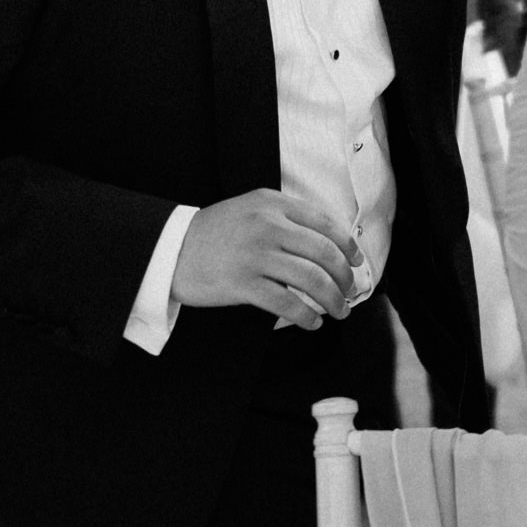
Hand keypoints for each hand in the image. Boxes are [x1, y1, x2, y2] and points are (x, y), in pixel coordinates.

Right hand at [171, 188, 360, 329]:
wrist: (169, 249)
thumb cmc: (214, 233)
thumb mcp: (251, 210)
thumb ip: (286, 219)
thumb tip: (329, 246)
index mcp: (272, 204)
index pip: (325, 223)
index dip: (348, 247)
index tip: (357, 262)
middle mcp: (267, 225)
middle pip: (324, 253)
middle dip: (345, 278)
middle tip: (349, 292)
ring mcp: (255, 254)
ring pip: (311, 280)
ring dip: (332, 300)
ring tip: (338, 311)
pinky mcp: (242, 283)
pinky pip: (287, 303)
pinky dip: (306, 316)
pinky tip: (312, 322)